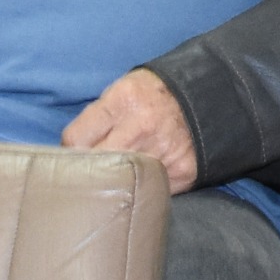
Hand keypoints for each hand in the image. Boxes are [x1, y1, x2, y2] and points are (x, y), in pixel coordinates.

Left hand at [62, 68, 197, 193]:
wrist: (210, 97)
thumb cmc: (156, 94)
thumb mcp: (124, 88)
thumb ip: (98, 115)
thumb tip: (69, 149)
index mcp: (123, 100)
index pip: (76, 138)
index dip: (72, 149)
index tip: (77, 153)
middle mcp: (142, 126)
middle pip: (96, 164)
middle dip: (90, 169)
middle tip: (92, 170)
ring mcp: (163, 152)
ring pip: (120, 183)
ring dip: (115, 183)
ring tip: (118, 175)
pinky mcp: (181, 173)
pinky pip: (149, 191)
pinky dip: (143, 189)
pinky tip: (144, 178)